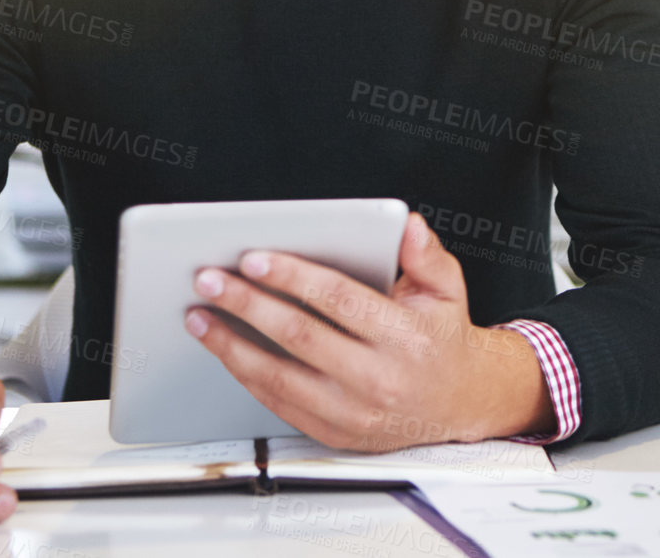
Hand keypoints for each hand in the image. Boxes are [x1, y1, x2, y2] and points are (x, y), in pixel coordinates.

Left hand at [185, 211, 554, 450]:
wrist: (459, 402)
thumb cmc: (442, 338)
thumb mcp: (447, 287)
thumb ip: (424, 253)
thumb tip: (407, 225)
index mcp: (403, 337)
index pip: (338, 300)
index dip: (292, 277)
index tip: (253, 258)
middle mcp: (377, 378)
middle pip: (298, 336)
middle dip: (247, 304)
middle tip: (210, 280)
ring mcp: (354, 413)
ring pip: (278, 376)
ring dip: (231, 345)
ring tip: (200, 317)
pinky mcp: (336, 434)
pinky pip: (279, 404)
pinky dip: (246, 376)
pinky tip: (226, 350)